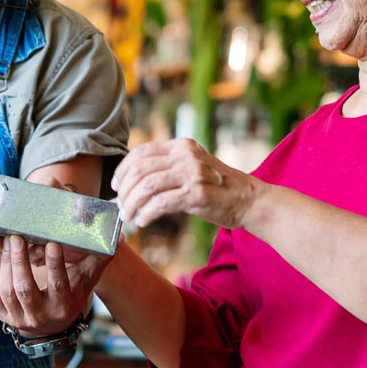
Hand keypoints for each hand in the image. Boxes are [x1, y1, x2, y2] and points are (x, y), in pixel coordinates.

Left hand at [0, 229, 102, 337]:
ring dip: (6, 265)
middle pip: (26, 288)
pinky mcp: (4, 317)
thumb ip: (99, 259)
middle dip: (19, 261)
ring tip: (8, 243)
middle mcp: (41, 316)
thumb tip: (117, 237)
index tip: (51, 244)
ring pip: (8, 290)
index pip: (58, 285)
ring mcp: (20, 318)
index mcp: (63, 307)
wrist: (51, 325)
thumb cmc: (71, 295)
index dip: (54, 265)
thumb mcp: (86, 281)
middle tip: (17, 237)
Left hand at [112, 138, 261, 231]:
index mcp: (183, 146)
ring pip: (147, 186)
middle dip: (125, 190)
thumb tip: (130, 188)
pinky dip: (146, 213)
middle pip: (141, 169)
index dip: (123, 169)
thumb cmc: (219, 189)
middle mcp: (186, 156)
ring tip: (128, 217)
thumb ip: (167, 171)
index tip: (116, 186)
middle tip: (120, 207)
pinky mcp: (197, 193)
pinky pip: (161, 203)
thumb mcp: (193, 168)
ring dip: (132, 204)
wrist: (251, 200)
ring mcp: (193, 173)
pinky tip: (143, 221)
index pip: (142, 151)